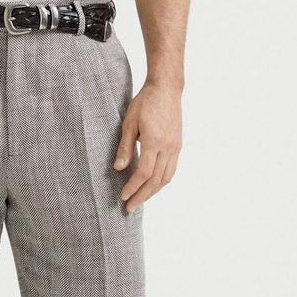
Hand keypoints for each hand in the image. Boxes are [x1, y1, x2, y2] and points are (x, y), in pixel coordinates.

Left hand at [113, 81, 182, 212]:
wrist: (166, 89)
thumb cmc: (145, 103)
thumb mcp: (129, 123)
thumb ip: (125, 147)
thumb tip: (118, 168)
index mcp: (154, 142)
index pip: (143, 173)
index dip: (132, 187)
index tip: (123, 197)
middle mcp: (168, 147)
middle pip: (155, 180)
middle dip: (142, 196)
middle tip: (130, 208)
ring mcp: (175, 147)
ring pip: (166, 178)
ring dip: (153, 192)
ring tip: (140, 200)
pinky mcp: (178, 146)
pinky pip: (171, 170)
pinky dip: (161, 182)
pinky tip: (152, 186)